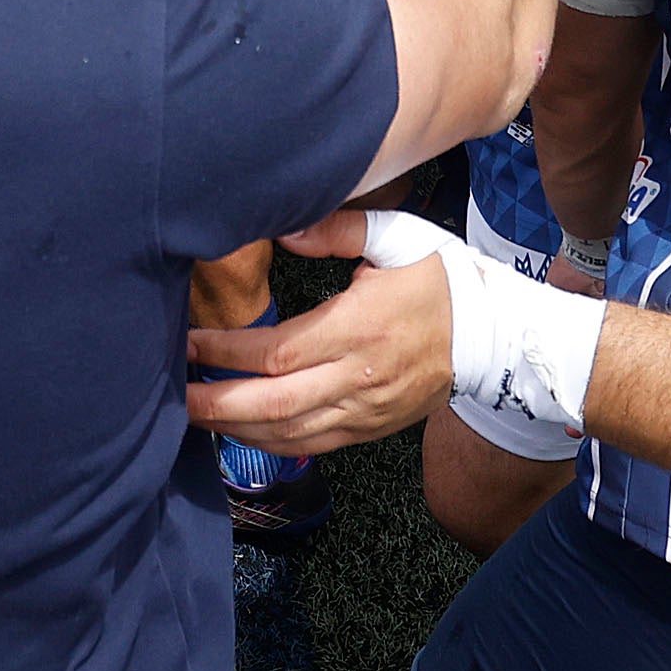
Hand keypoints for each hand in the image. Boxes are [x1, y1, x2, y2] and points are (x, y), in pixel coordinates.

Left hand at [185, 209, 455, 453]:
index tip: (190, 342)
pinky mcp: (371, 429)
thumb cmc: (443, 279)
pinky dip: (271, 445)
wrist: (496, 336)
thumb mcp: (396, 237)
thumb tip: (283, 224)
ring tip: (196, 415)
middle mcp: (358, 377)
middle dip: (217, 404)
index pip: (277, 352)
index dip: (227, 353)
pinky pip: (313, 446)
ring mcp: (365, 410)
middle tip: (174, 396)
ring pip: (289, 434)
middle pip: (274, 405)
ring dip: (237, 430)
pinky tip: (242, 433)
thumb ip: (337, 229)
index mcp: (359, 327)